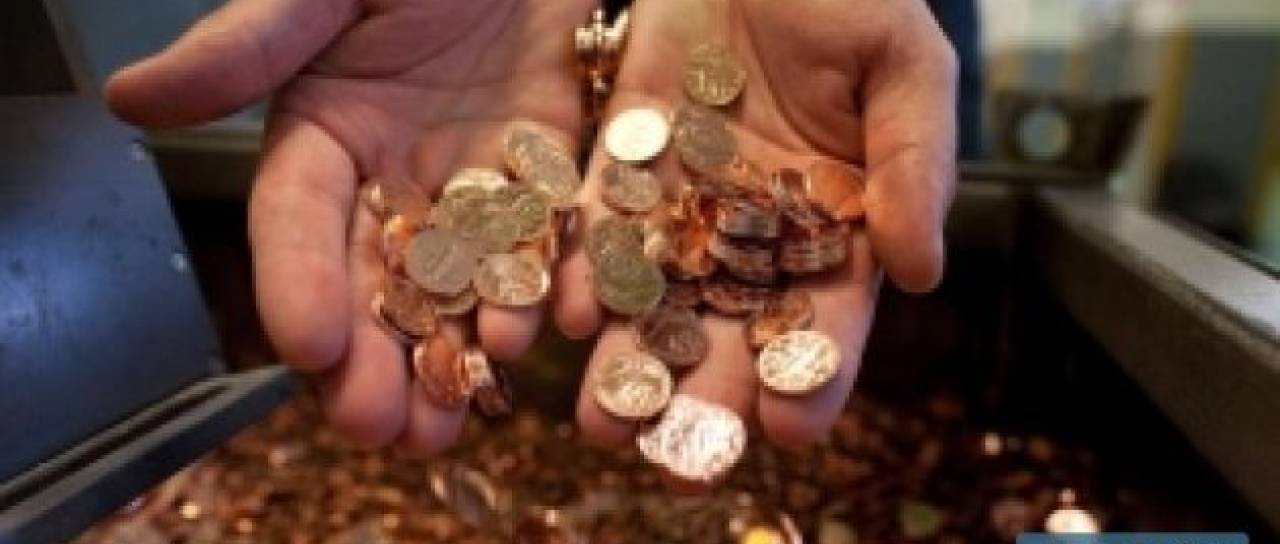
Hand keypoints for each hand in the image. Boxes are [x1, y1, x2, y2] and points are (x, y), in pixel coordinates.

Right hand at [108, 0, 595, 451]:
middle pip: (372, 280)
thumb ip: (247, 43)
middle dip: (371, 358)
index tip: (305, 345)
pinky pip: (533, 250)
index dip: (295, 282)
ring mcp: (467, 187)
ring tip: (445, 424)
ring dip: (445, 357)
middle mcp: (388, 178)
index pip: (294, 220)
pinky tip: (522, 345)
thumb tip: (129, 97)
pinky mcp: (539, 182)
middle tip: (378, 429)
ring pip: (450, 288)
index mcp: (320, 135)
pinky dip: (528, 297)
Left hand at [556, 0, 956, 482]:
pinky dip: (584, 269)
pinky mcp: (626, 155)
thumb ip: (917, 163)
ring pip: (656, 293)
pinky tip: (565, 314)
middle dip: (701, 392)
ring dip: (627, 359)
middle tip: (670, 458)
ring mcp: (687, 196)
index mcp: (839, 223)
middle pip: (730, 326)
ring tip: (597, 421)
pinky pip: (603, 222)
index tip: (788, 431)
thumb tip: (923, 272)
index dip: (812, 377)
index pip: (828, 318)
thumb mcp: (907, 67)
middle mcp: (757, 228)